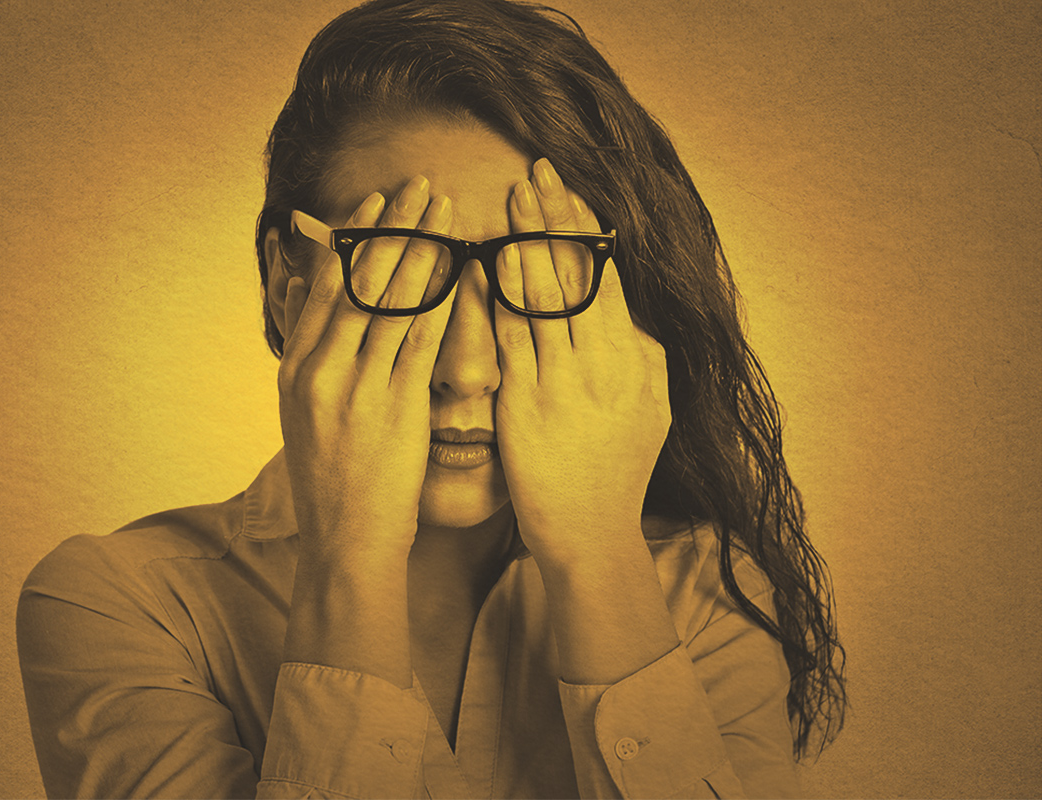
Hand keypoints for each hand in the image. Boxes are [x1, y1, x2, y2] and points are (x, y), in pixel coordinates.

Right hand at [277, 176, 455, 563]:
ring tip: (446, 211)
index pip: (327, 286)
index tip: (379, 202)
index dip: (356, 239)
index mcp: (296, 369)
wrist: (343, 544)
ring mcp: (356, 389)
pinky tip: (464, 268)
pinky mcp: (395, 410)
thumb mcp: (303, 414)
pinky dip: (444, 298)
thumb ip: (312, 355)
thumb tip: (318, 301)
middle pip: (361, 280)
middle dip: (395, 227)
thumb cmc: (332, 483)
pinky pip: (423, 340)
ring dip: (425, 249)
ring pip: (393, 300)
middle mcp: (321, 371)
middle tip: (421, 184)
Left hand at [493, 159, 671, 568]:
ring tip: (510, 199)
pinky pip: (510, 339)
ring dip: (525, 241)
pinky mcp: (526, 407)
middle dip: (554, 219)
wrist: (593, 535)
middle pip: (577, 274)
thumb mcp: (651, 408)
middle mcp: (603, 365)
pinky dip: (499, 296)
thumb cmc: (618, 473)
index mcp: (633, 360)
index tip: (567, 187)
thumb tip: (625, 309)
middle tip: (534, 172)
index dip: (585, 228)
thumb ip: (641, 354)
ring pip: (545, 296)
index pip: (606, 276)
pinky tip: (486, 260)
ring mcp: (564, 384)